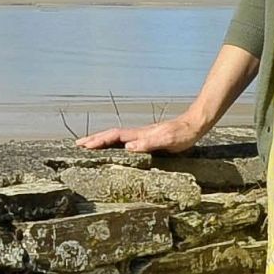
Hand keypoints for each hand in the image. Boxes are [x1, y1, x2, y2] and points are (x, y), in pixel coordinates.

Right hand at [74, 115, 205, 153]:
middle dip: (94, 139)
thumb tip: (128, 147)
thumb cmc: (183, 134)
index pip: (114, 136)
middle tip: (78, 145)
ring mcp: (142, 136)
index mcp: (140, 134)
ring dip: (102, 141)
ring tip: (89, 146)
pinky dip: (114, 143)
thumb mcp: (168, 140)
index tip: (84, 145)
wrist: (195, 124)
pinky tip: (113, 149)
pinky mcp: (147, 139)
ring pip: (116, 137)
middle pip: (111, 135)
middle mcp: (138, 134)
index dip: (99, 140)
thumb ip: (149, 143)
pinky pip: (125, 141)